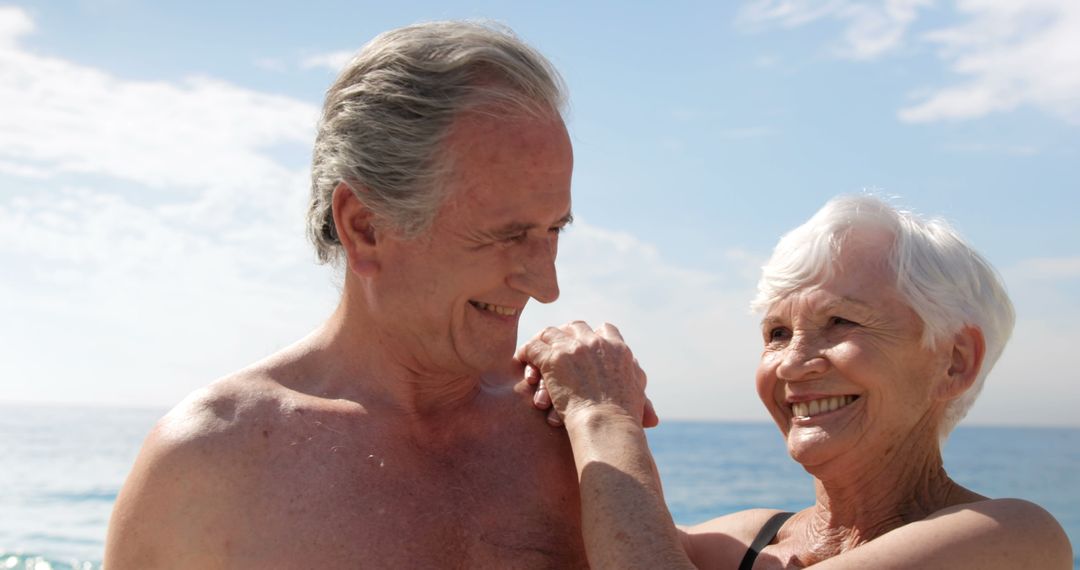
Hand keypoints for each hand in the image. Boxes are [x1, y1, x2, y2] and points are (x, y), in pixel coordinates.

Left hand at [516, 321, 658, 428]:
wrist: (607, 426)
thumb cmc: (623, 423)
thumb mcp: (639, 404)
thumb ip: (640, 402)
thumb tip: (653, 419)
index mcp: (619, 349)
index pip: (604, 329)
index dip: (590, 337)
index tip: (582, 348)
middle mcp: (597, 342)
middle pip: (575, 326)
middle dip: (563, 337)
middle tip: (554, 350)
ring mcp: (574, 348)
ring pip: (551, 333)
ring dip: (542, 346)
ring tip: (533, 358)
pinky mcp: (553, 358)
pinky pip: (534, 346)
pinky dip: (526, 352)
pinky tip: (522, 361)